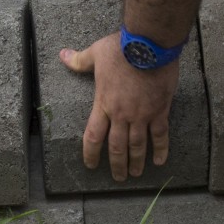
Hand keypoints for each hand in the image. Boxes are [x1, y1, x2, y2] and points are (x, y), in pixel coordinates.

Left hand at [59, 31, 178, 180]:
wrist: (148, 46)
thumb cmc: (121, 49)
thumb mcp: (96, 53)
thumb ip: (80, 60)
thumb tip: (63, 55)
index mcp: (104, 103)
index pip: (94, 136)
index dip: (91, 154)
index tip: (91, 165)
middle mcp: (121, 114)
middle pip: (117, 147)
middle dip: (117, 165)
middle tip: (118, 178)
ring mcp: (141, 115)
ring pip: (137, 145)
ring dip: (136, 162)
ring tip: (136, 174)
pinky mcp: (159, 110)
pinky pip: (160, 135)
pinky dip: (160, 149)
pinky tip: (159, 161)